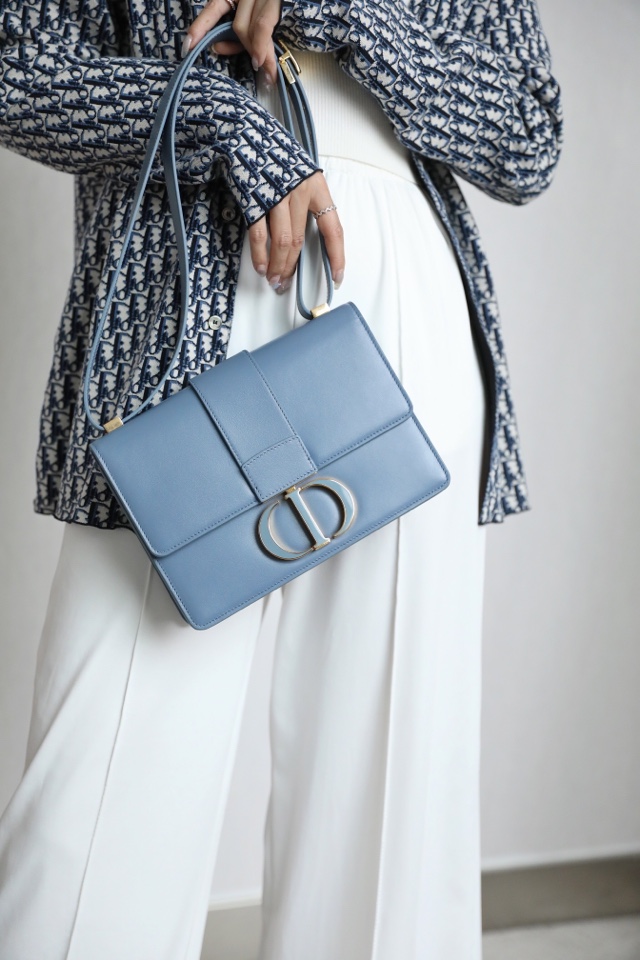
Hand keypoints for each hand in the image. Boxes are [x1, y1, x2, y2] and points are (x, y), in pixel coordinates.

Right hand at [185, 0, 344, 290]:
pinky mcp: (253, 197)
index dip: (336, 256)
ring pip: (281, 242)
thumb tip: (306, 235)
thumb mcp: (298, 171)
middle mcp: (299, 191)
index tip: (337, 277)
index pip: (333, 227)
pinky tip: (260, 265)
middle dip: (292, 267)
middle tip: (286, 284)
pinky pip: (258, 234)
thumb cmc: (272, 153)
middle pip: (299, 240)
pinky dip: (259, 254)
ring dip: (277, 265)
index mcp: (316, 186)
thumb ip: (305, 200)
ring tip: (273, 279)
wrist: (241, 129)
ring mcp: (275, 195)